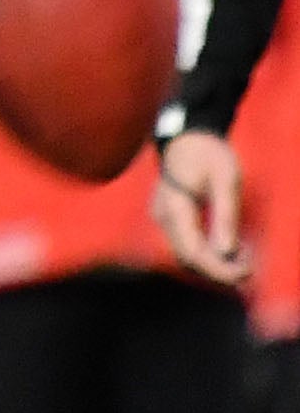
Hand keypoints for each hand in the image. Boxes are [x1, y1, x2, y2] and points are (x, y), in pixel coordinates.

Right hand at [158, 129, 251, 288]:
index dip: (218, 268)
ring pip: (186, 253)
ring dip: (213, 263)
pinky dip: (207, 252)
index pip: (193, 251)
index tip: (244, 275)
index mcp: (175, 208)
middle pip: (188, 257)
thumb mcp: (225, 180)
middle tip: (249, 273)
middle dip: (218, 270)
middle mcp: (163, 218)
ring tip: (243, 263)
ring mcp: (163, 218)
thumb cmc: (208, 153)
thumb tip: (227, 252)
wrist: (187, 137)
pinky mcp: (170, 218)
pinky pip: (186, 243)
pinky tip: (228, 250)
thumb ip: (225, 215)